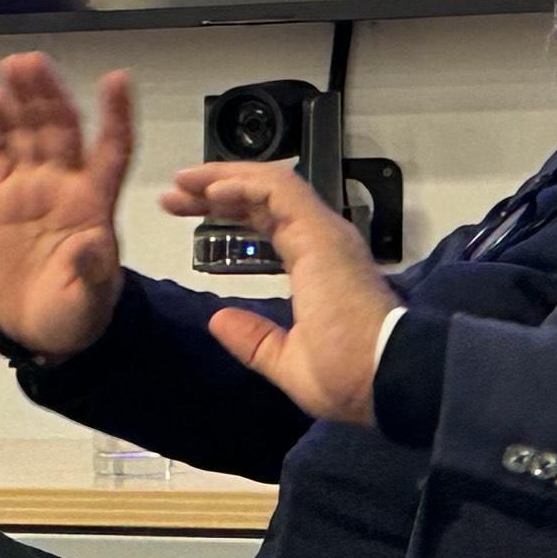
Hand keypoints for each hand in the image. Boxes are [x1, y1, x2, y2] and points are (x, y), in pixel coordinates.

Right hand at [0, 54, 135, 359]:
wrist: (38, 328)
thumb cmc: (74, 315)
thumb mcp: (89, 303)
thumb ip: (92, 274)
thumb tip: (91, 244)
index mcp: (95, 205)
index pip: (112, 150)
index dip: (115, 115)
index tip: (116, 79)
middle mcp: (66, 187)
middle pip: (61, 130)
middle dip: (50, 95)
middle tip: (35, 63)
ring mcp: (33, 189)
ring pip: (30, 133)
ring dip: (24, 99)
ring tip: (14, 66)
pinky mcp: (2, 199)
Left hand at [166, 162, 393, 426]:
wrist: (381, 379)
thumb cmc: (347, 377)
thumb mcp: (286, 361)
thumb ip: (255, 339)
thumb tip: (220, 320)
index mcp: (317, 268)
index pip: (267, 225)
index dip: (227, 213)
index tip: (185, 214)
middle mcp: (322, 243)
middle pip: (263, 200)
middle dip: (216, 190)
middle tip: (175, 193)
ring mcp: (324, 234)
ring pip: (270, 186)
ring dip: (224, 178)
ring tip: (183, 182)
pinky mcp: (321, 233)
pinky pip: (279, 192)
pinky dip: (243, 184)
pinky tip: (210, 191)